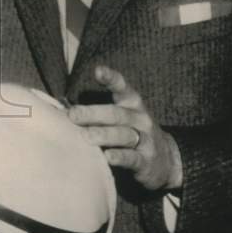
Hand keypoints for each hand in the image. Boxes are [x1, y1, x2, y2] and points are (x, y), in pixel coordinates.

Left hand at [67, 65, 182, 191]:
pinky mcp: (146, 161)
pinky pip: (132, 158)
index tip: (98, 71)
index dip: (111, 78)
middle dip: (93, 113)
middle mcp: (140, 119)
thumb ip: (99, 111)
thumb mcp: (121, 118)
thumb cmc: (131, 133)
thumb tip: (64, 109)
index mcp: (132, 104)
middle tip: (73, 115)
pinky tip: (108, 157)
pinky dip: (120, 157)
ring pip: (123, 135)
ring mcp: (145, 140)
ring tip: (86, 136)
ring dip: (103, 135)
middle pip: (116, 114)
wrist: (167, 161)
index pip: (122, 88)